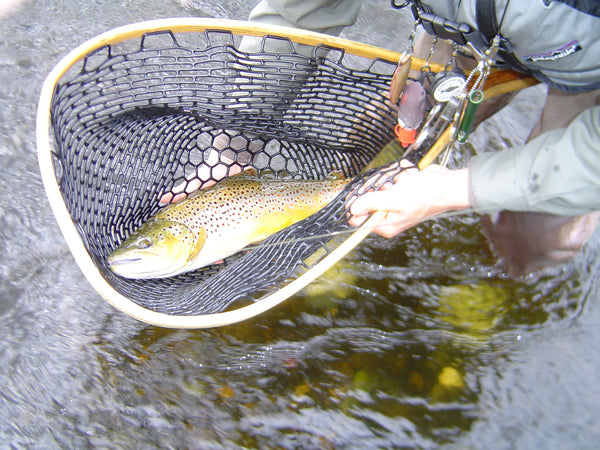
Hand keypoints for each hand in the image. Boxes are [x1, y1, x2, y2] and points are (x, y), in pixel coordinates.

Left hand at [348, 163, 470, 236]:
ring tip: (401, 179)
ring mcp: (395, 202)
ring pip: (378, 187)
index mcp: (387, 225)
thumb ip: (372, 203)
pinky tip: (407, 176)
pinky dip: (398, 175)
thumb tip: (354, 209)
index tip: (353, 195)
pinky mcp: (401, 191)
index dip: (355, 207)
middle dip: (375, 188)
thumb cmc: (426, 196)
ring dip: (388, 179)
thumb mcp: (394, 200)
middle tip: (384, 183)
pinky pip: (390, 180)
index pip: (359, 221)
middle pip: (367, 201)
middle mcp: (389, 215)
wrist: (446, 184)